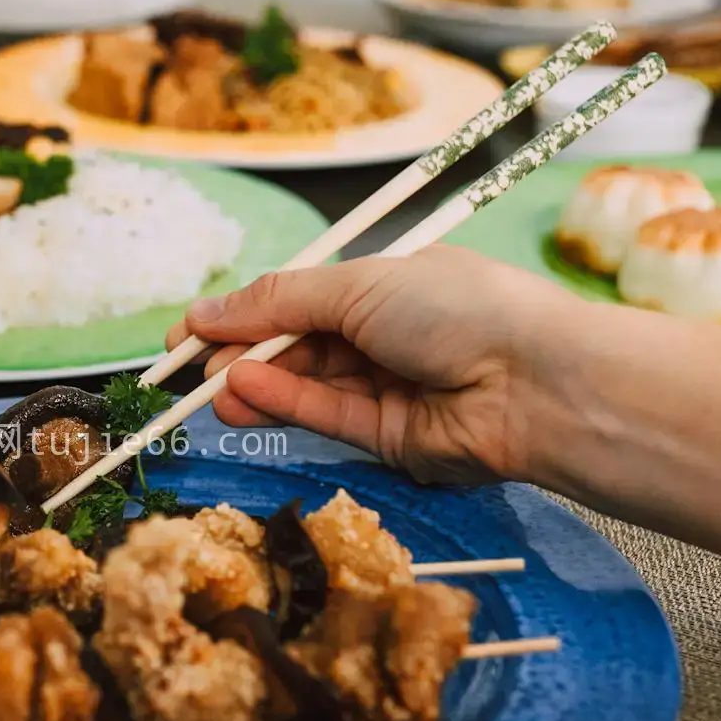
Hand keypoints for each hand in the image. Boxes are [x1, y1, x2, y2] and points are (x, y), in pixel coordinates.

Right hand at [170, 248, 581, 485]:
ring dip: (253, 383)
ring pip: (304, 385)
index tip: (188, 331)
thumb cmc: (456, 306)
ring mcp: (388, 386)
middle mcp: (386, 333)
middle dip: (240, 352)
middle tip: (186, 367)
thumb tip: (207, 312)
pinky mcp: (389, 438)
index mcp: (387, 283)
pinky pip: (326, 416)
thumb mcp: (358, 284)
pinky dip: (283, 403)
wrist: (534, 380)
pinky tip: (241, 392)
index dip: (243, 313)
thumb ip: (278, 302)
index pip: (300, 297)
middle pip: (296, 345)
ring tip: (208, 388)